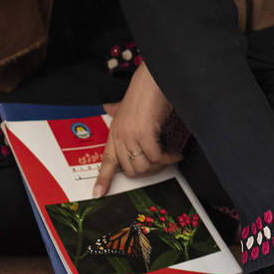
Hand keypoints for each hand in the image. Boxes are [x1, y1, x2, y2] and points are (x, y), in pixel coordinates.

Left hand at [94, 62, 183, 197]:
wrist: (153, 79)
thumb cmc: (144, 91)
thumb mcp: (128, 107)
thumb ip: (121, 114)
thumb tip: (111, 111)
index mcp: (115, 133)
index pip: (106, 162)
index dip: (102, 180)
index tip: (98, 194)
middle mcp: (120, 136)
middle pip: (131, 171)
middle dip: (150, 172)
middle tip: (163, 163)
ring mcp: (131, 136)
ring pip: (145, 166)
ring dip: (161, 165)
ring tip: (171, 155)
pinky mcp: (145, 133)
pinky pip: (157, 156)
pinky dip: (169, 158)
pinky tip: (176, 153)